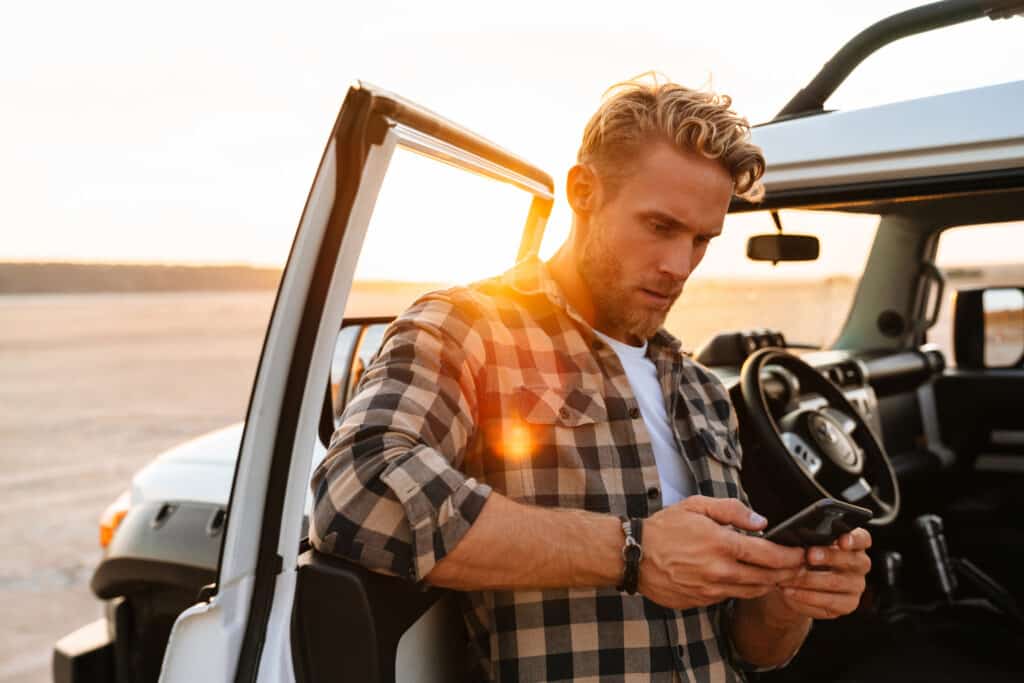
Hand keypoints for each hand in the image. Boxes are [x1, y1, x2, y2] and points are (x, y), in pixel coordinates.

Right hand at [639, 496, 804, 609]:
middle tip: (797, 566)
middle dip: (787, 572)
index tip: (800, 553)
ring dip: (769, 583)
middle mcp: (720, 571)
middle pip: (767, 578)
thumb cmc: (664, 528)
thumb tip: (760, 521)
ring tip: (777, 574)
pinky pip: (730, 596)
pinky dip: (743, 589)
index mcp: (721, 544)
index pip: (769, 555)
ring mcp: (711, 589)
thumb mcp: (697, 506)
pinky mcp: (702, 601)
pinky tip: (744, 579)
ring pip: (752, 591)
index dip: (791, 556)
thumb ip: (732, 510)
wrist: (634, 555)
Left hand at [769, 528, 872, 620]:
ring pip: (836, 582)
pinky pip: (828, 602)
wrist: (798, 584)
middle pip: (851, 560)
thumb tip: (797, 544)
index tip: (842, 541)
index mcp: (854, 543)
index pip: (862, 538)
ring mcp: (857, 586)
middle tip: (809, 555)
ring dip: (809, 579)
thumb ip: (809, 542)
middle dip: (829, 557)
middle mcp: (861, 564)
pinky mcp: (848, 605)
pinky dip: (805, 596)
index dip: (854, 539)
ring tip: (787, 577)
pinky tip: (790, 592)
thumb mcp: (807, 545)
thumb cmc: (805, 556)